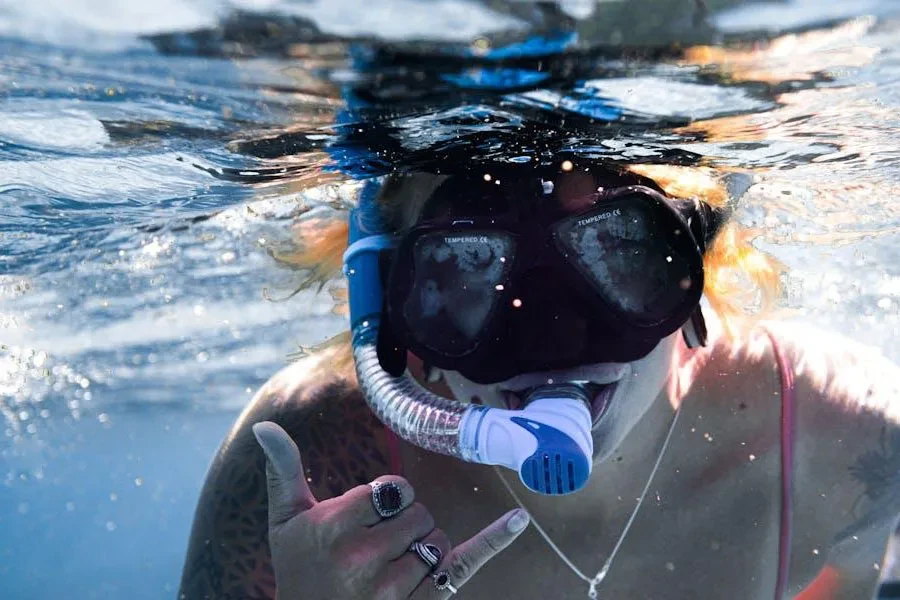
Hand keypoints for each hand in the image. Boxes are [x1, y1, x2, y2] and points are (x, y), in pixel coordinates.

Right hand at [252, 421, 529, 599]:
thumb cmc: (297, 570)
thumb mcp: (284, 523)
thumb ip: (283, 471)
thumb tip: (264, 427)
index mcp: (334, 528)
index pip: (392, 490)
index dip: (384, 500)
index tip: (365, 519)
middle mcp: (364, 559)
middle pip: (418, 512)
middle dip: (403, 522)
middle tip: (373, 545)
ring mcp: (393, 588)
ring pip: (436, 538)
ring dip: (421, 546)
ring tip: (386, 567)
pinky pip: (463, 564)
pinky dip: (493, 541)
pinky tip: (518, 519)